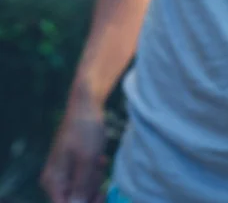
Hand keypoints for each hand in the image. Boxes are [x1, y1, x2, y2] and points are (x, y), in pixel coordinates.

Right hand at [40, 86, 106, 202]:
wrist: (86, 107)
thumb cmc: (85, 130)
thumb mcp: (88, 160)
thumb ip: (82, 186)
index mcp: (53, 181)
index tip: (100, 193)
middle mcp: (54, 180)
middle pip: (76, 200)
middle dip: (92, 190)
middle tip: (99, 171)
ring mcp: (64, 173)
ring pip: (84, 191)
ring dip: (95, 180)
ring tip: (98, 161)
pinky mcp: (74, 167)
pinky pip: (87, 180)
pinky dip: (96, 172)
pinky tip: (100, 159)